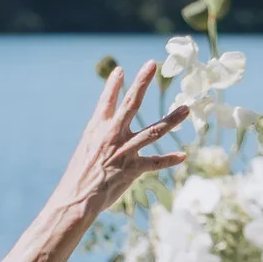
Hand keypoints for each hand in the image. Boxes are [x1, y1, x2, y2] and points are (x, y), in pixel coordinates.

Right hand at [69, 61, 190, 210]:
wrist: (76, 198)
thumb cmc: (80, 175)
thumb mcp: (87, 149)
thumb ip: (101, 137)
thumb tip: (109, 130)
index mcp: (97, 128)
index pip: (106, 101)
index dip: (113, 84)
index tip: (121, 70)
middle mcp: (111, 135)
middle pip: (130, 103)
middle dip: (141, 83)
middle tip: (152, 64)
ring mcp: (124, 151)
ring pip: (153, 131)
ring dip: (172, 119)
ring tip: (186, 108)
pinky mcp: (132, 169)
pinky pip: (156, 162)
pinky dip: (170, 159)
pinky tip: (183, 156)